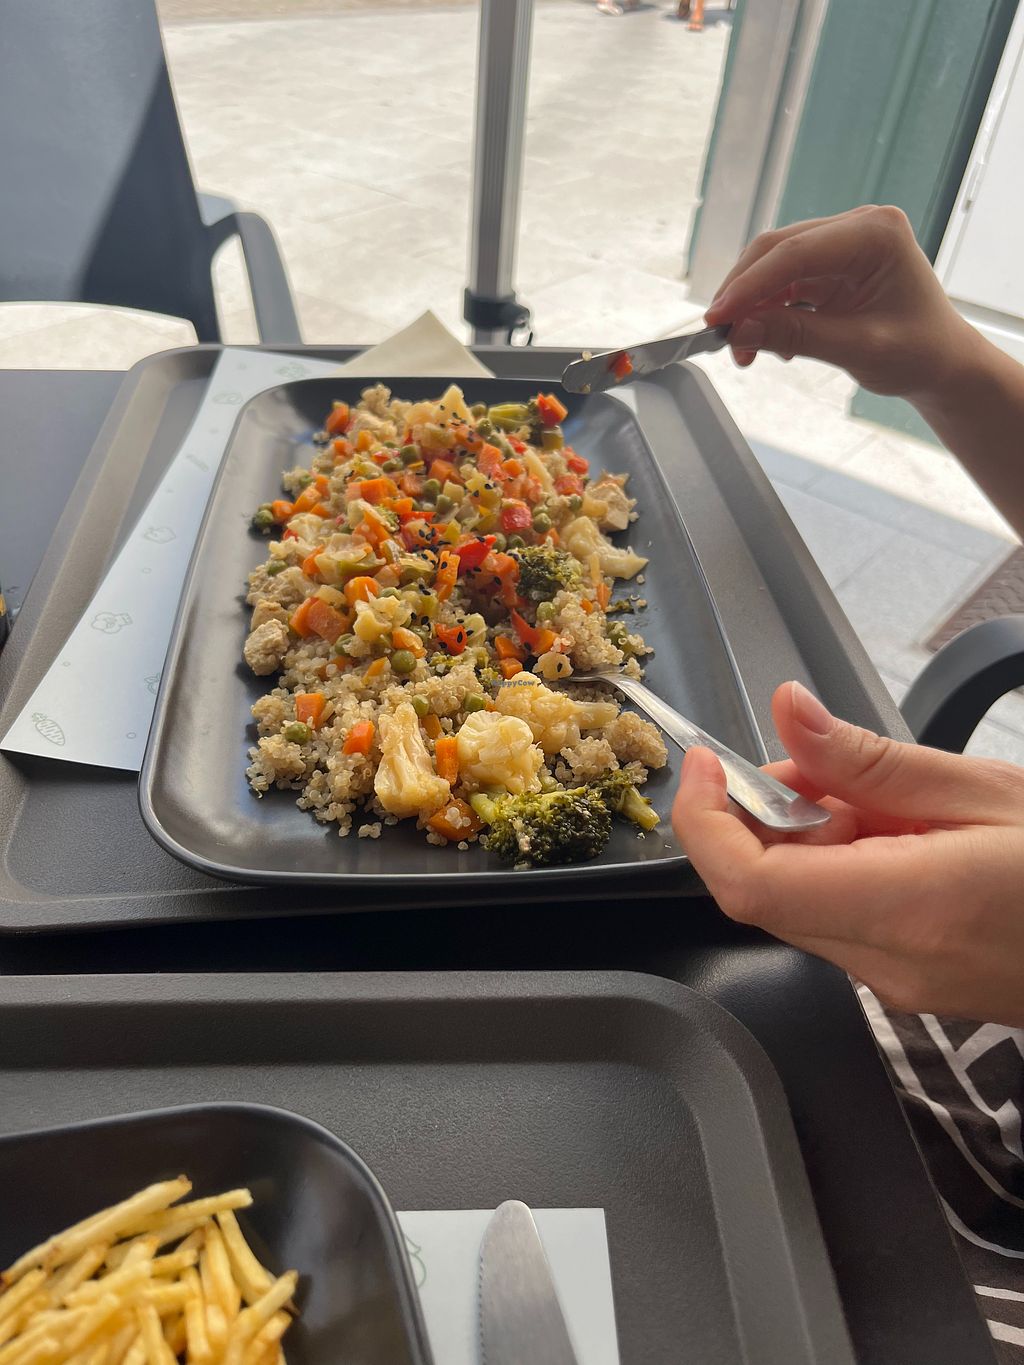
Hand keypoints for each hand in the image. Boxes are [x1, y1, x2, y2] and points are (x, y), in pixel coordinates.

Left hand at [673, 680, 1023, 1024]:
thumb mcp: (983, 790)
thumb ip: (870, 760)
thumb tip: (788, 712)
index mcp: (910, 907)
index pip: (751, 884)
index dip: (706, 822)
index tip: (704, 765)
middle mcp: (889, 963)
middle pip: (764, 891)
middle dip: (763, 817)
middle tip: (817, 762)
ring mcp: (896, 985)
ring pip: (797, 904)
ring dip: (806, 839)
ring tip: (877, 795)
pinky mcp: (906, 985)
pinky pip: (837, 919)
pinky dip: (837, 866)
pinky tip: (894, 834)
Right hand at [704, 205, 978, 403]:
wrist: (942, 363)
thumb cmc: (919, 352)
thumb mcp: (858, 349)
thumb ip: (798, 336)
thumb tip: (740, 332)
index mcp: (877, 235)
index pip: (795, 254)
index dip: (749, 286)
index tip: (717, 319)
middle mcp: (858, 227)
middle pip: (778, 251)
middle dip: (744, 295)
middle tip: (722, 337)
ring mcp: (843, 243)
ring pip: (775, 266)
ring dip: (752, 307)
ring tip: (745, 352)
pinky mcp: (831, 264)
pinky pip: (785, 282)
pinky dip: (768, 311)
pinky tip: (768, 342)